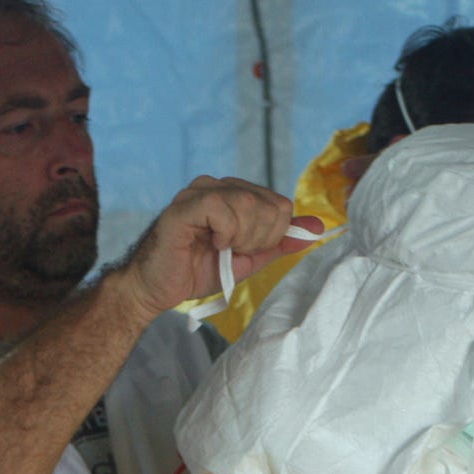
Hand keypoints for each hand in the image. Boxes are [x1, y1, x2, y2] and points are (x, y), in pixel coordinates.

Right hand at [118, 175, 321, 320]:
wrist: (157, 288)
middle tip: (232, 252)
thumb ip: (278, 242)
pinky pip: (221, 208)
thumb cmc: (195, 271)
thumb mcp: (248, 258)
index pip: (279, 204)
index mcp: (233, 194)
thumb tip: (316, 228)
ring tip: (221, 249)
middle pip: (268, 204)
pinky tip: (211, 243)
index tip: (248, 250)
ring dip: (242, 238)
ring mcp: (198, 192)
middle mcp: (216, 186)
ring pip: (248, 204)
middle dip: (259, 239)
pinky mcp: (184, 206)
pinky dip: (225, 233)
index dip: (272, 235)